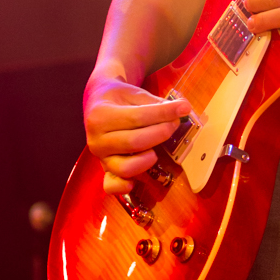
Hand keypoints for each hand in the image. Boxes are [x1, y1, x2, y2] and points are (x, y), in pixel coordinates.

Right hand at [83, 76, 187, 195]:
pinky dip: (124, 186)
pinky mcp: (104, 170)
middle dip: (161, 133)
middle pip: (134, 142)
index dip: (164, 113)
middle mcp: (97, 139)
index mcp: (100, 116)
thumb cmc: (118, 98)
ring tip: (157, 149)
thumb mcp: (134, 93)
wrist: (96, 104)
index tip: (183, 109)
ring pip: (125, 167)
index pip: (138, 117)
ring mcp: (100, 158)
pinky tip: (136, 181)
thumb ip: (155, 103)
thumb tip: (182, 109)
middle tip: (174, 124)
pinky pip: (111, 185)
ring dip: (147, 160)